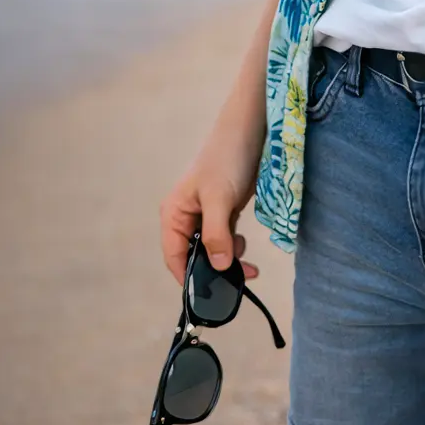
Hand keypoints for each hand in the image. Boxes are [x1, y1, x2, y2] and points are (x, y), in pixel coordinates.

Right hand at [159, 114, 263, 285]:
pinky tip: (245, 247)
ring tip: (248, 265)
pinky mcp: (224, 209)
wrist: (250, 129)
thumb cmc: (227, 159)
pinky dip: (235, 246)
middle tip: (239, 281)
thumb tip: (217, 267)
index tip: (209, 295)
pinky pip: (225, 237)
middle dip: (214, 270)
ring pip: (212, 248)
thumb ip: (216, 235)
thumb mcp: (219, 199)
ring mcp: (206, 213)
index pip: (174, 256)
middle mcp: (185, 216)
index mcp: (174, 213)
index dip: (189, 277)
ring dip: (228, 259)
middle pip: (194, 255)